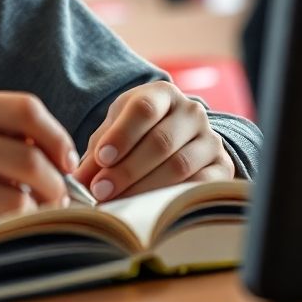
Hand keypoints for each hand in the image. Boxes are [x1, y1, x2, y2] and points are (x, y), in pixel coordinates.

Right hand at [0, 88, 79, 251]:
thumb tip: (47, 148)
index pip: (24, 108)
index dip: (56, 135)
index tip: (65, 156)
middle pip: (28, 157)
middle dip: (57, 183)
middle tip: (59, 196)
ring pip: (16, 202)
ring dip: (33, 213)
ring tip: (26, 213)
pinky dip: (1, 232)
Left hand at [74, 82, 234, 202]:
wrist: (178, 137)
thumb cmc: (137, 131)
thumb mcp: (116, 129)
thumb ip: (98, 151)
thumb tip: (78, 181)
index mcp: (163, 93)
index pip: (144, 109)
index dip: (122, 135)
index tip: (102, 159)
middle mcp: (192, 112)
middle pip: (160, 141)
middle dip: (127, 169)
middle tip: (101, 191)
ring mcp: (210, 139)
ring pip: (179, 166)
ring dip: (144, 188)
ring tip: (118, 202)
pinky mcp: (222, 168)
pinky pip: (200, 186)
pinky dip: (172, 199)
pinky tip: (149, 208)